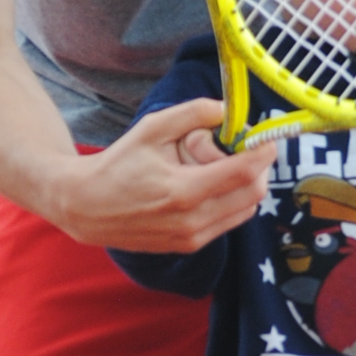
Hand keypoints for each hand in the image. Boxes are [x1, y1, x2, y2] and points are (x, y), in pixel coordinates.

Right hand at [44, 100, 276, 250]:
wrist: (87, 207)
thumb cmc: (118, 163)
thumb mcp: (152, 128)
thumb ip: (193, 113)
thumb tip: (227, 109)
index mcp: (184, 190)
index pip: (244, 173)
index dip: (264, 152)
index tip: (268, 138)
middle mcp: (193, 220)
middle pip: (253, 193)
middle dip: (256, 167)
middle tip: (240, 149)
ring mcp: (192, 238)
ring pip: (245, 210)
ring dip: (244, 185)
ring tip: (217, 167)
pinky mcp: (189, 245)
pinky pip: (227, 221)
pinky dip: (230, 201)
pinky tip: (208, 185)